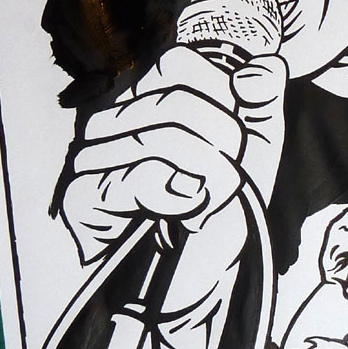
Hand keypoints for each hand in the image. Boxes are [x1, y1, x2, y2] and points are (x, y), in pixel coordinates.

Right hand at [60, 45, 286, 264]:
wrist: (195, 286)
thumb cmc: (217, 214)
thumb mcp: (255, 155)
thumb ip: (263, 104)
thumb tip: (266, 64)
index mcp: (152, 99)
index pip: (180, 62)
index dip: (222, 96)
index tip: (234, 140)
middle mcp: (115, 119)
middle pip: (176, 100)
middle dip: (222, 143)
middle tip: (227, 179)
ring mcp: (92, 156)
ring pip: (161, 137)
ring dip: (207, 175)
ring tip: (207, 202)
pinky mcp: (82, 196)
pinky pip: (137, 177)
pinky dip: (176, 196)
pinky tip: (184, 211)